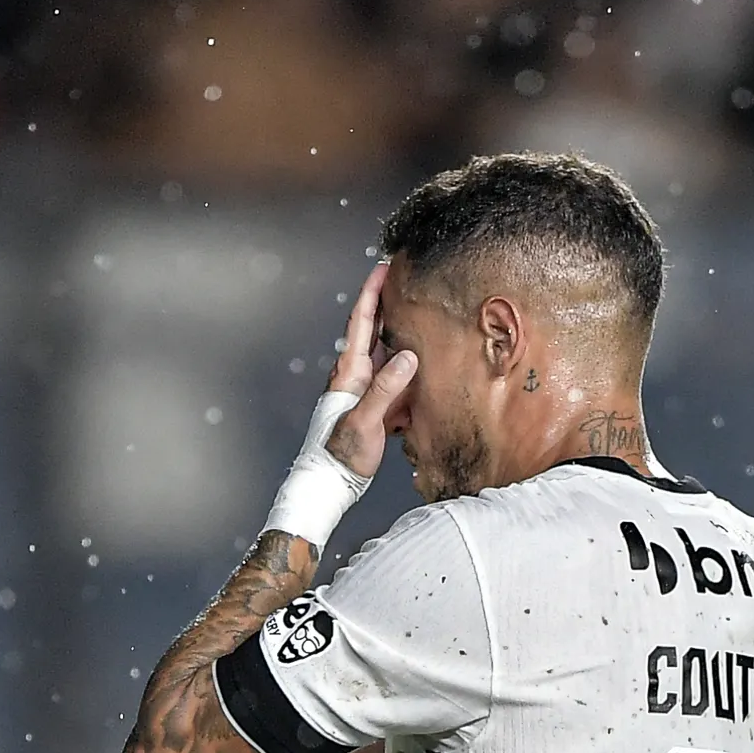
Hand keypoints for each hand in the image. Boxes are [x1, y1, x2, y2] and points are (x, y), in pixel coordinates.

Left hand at [323, 262, 415, 480]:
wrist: (329, 485)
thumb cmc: (338, 454)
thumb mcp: (365, 420)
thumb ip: (385, 388)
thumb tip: (408, 356)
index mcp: (349, 371)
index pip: (360, 322)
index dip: (371, 293)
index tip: (383, 268)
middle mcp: (356, 375)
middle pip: (373, 331)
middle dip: (387, 305)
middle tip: (404, 281)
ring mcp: (364, 390)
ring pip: (386, 355)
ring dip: (401, 336)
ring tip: (420, 318)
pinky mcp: (374, 407)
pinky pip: (395, 382)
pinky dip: (408, 371)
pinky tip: (424, 369)